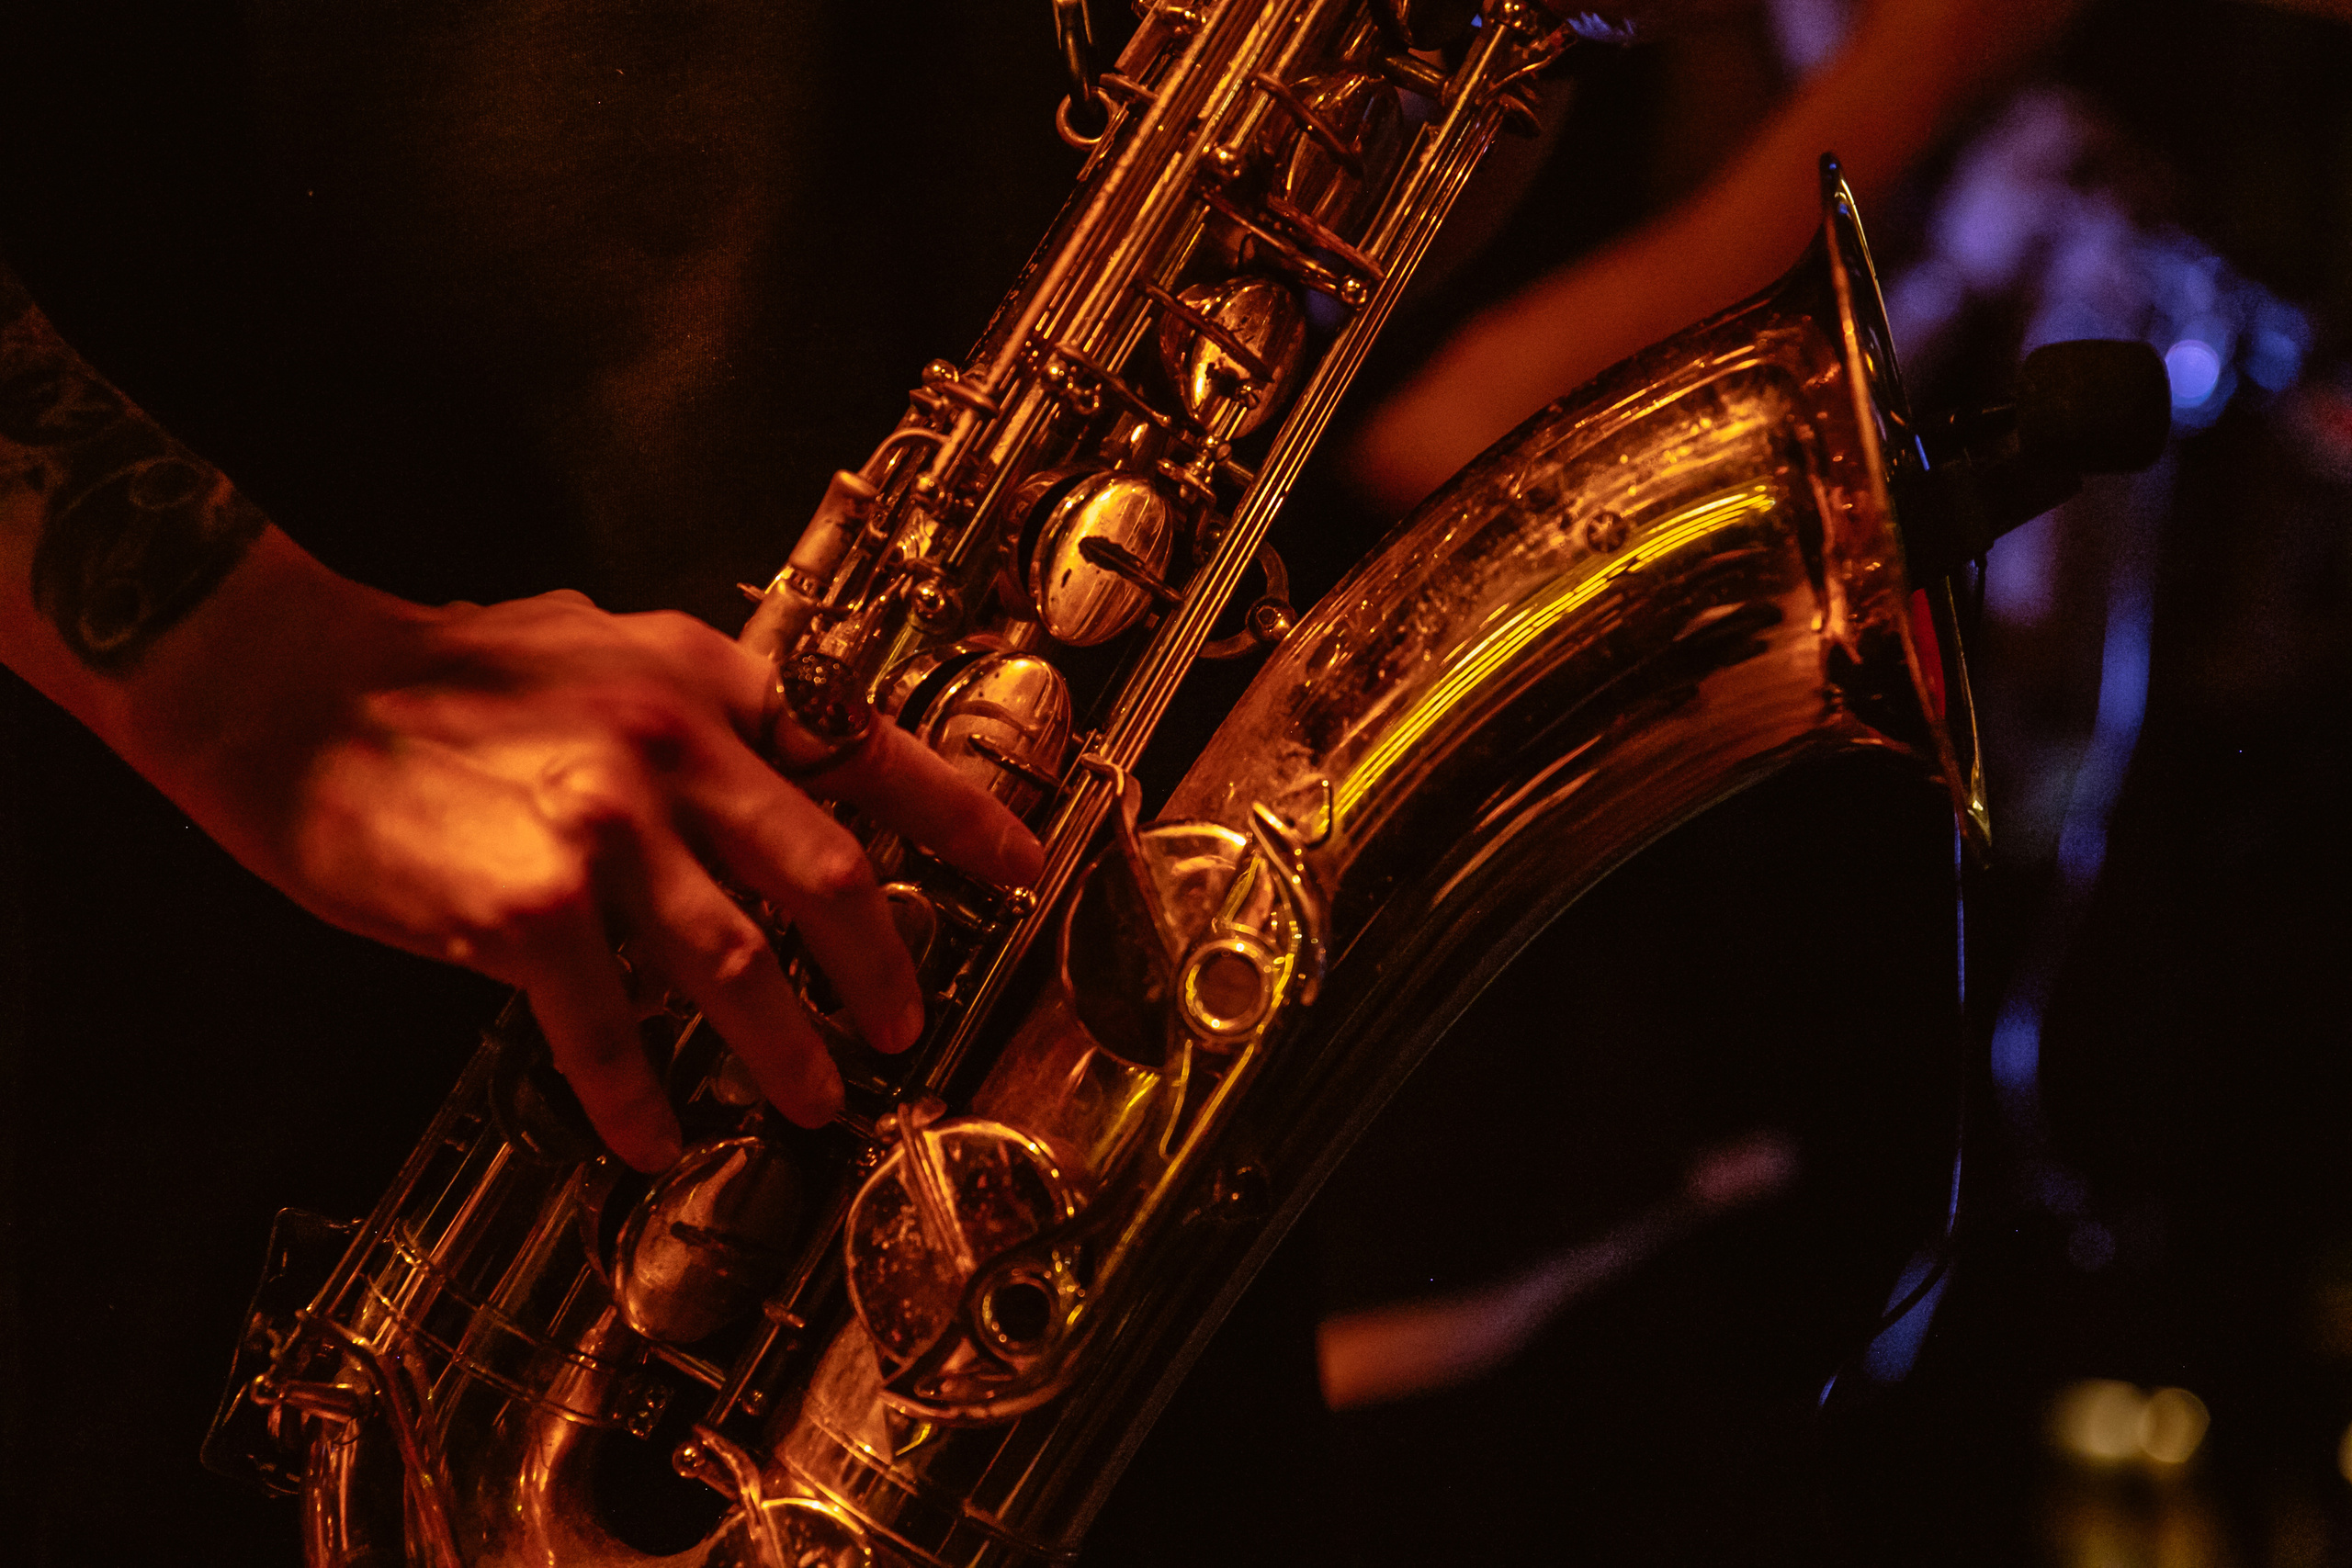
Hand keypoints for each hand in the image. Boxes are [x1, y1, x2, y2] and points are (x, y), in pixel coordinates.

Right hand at [167, 569, 1041, 1171]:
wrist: (292, 690)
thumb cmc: (448, 675)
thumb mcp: (607, 648)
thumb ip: (703, 703)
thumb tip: (792, 746)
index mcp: (708, 679)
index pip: (871, 750)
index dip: (963, 815)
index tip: (1024, 868)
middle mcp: (674, 746)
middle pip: (830, 876)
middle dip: (882, 966)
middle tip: (902, 1024)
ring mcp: (603, 827)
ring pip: (738, 966)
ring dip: (787, 1049)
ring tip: (811, 1098)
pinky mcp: (525, 907)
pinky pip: (608, 1031)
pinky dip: (640, 1096)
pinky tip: (656, 1137)